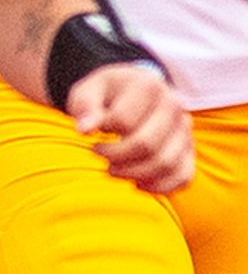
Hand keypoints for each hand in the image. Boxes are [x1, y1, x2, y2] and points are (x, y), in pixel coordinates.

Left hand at [74, 60, 196, 195]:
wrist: (131, 94)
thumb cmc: (105, 95)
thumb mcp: (87, 91)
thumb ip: (85, 106)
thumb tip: (85, 129)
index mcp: (149, 86)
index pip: (123, 121)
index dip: (100, 132)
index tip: (91, 132)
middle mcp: (174, 105)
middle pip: (146, 144)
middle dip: (114, 156)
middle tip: (99, 153)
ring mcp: (185, 129)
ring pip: (165, 164)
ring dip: (132, 174)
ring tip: (112, 168)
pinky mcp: (189, 150)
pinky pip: (183, 178)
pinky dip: (158, 187)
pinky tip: (136, 183)